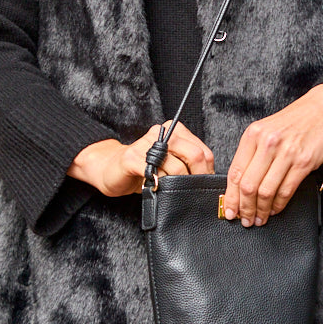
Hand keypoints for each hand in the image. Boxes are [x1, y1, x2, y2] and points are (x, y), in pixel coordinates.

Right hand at [68, 122, 214, 197]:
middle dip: (198, 178)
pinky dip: (160, 184)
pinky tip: (158, 188)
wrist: (111, 170)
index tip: (204, 187)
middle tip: (193, 192)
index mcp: (176, 131)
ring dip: (177, 184)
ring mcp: (145, 143)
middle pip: (194, 155)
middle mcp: (162, 132)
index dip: (207, 172)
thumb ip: (188, 165)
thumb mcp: (171, 164)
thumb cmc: (144, 170)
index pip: (202, 151)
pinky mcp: (131, 157)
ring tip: (173, 191)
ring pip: (176, 166)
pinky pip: (154, 172)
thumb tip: (210, 180)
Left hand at [223, 84, 322, 225]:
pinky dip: (279, 205)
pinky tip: (275, 209)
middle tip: (245, 220)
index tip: (229, 211)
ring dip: (261, 210)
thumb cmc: (296, 121)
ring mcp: (286, 153)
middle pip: (248, 185)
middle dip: (244, 208)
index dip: (230, 197)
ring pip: (266, 191)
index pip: (235, 172)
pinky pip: (286, 190)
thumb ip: (253, 152)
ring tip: (260, 219)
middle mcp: (267, 143)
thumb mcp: (267, 129)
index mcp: (253, 135)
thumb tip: (240, 184)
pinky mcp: (304, 162)